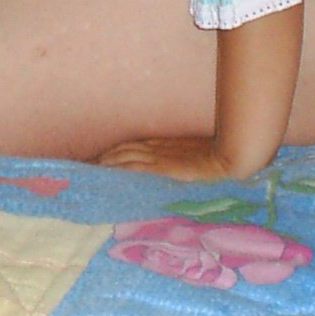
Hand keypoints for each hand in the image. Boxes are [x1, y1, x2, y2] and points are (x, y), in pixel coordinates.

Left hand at [95, 136, 239, 181]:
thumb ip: (180, 158)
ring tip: (92, 167)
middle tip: (89, 162)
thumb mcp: (194, 155)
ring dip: (107, 160)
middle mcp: (157, 148)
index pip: (134, 145)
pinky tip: (107, 171)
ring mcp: (158, 157)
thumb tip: (174, 165)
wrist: (225, 160)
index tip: (102, 156)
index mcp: (164, 144)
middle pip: (125, 148)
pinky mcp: (161, 167)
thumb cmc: (215, 158)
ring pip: (125, 155)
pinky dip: (119, 167)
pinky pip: (134, 166)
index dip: (116, 150)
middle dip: (106, 155)